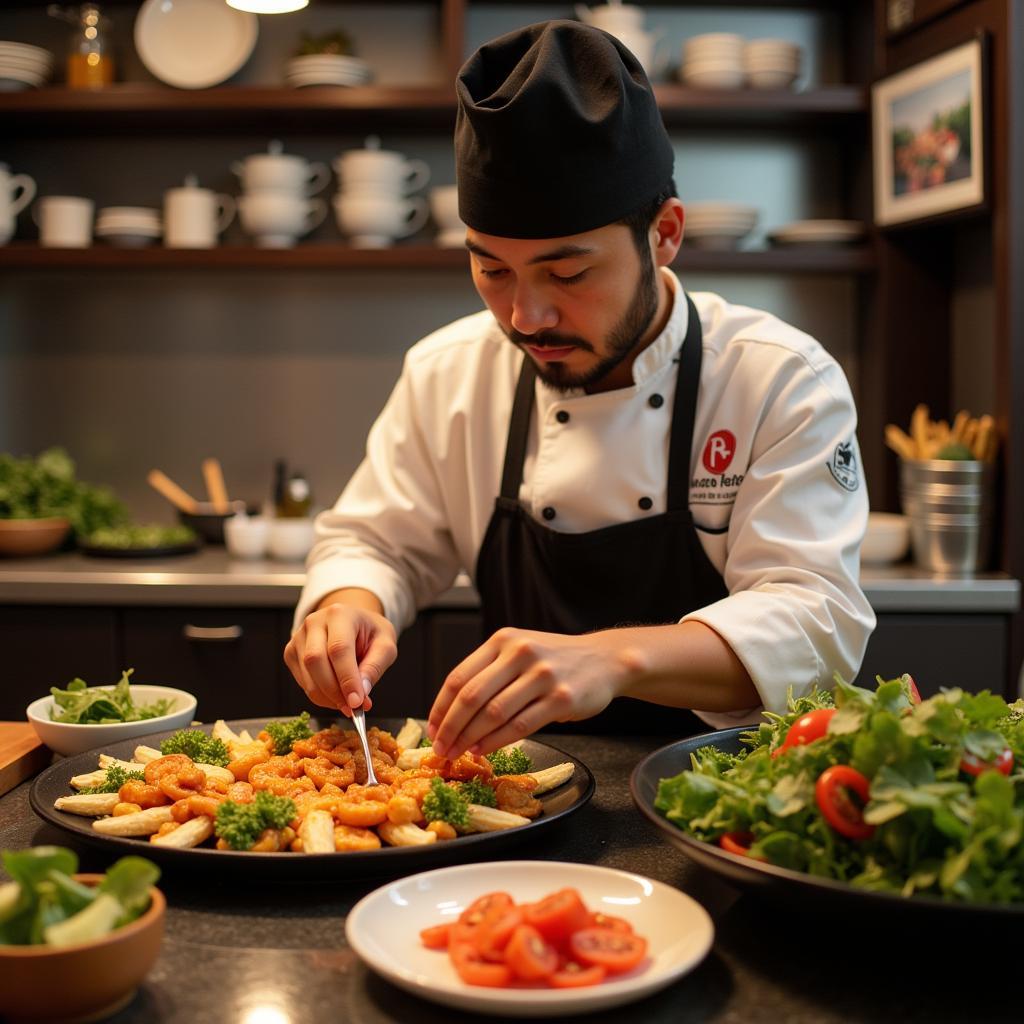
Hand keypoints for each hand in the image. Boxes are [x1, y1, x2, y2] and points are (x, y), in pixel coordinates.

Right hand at [284, 601, 396, 716]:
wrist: (355, 624)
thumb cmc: (371, 634)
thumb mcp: (385, 645)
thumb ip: (375, 667)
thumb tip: (361, 694)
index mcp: (340, 614)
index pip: (339, 648)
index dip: (346, 678)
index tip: (356, 702)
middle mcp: (314, 622)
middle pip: (315, 661)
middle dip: (334, 691)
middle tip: (352, 707)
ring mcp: (299, 636)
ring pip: (307, 674)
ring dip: (327, 697)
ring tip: (347, 703)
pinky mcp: (291, 652)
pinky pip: (302, 681)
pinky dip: (319, 695)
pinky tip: (335, 695)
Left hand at [427, 627, 626, 758]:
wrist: (604, 660)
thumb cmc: (555, 660)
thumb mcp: (519, 651)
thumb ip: (489, 672)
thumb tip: (451, 713)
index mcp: (502, 641)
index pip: (459, 677)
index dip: (441, 708)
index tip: (432, 729)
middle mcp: (520, 653)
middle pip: (471, 696)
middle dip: (451, 728)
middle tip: (441, 748)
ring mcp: (542, 675)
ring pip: (494, 713)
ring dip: (471, 738)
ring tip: (460, 752)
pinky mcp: (561, 698)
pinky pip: (521, 726)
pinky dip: (497, 742)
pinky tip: (484, 749)